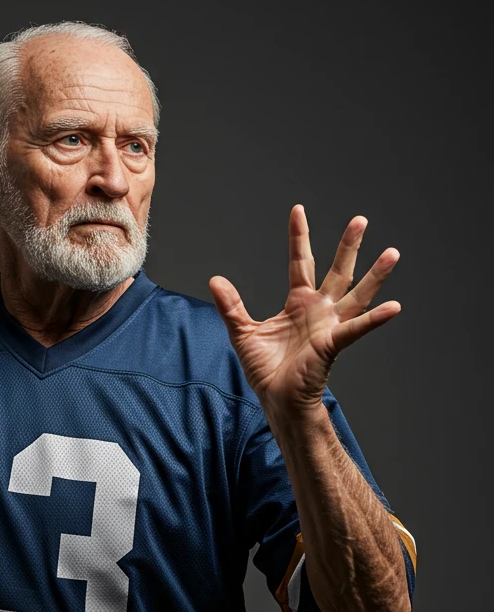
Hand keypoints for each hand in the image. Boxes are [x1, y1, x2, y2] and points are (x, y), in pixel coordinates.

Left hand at [208, 204, 401, 419]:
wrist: (277, 401)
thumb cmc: (266, 371)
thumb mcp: (243, 333)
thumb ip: (232, 306)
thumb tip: (216, 280)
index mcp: (298, 304)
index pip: (301, 262)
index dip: (300, 237)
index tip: (299, 210)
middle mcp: (319, 311)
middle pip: (337, 271)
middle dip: (348, 246)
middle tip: (361, 220)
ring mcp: (329, 326)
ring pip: (357, 295)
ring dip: (375, 275)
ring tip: (392, 253)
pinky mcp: (333, 344)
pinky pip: (357, 329)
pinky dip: (375, 319)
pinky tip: (394, 307)